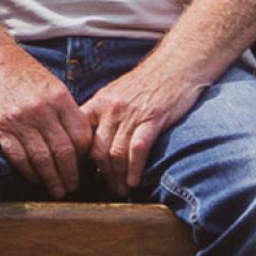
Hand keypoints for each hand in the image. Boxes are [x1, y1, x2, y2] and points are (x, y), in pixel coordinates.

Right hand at [0, 52, 91, 197]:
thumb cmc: (24, 73)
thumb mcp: (52, 85)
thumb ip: (66, 111)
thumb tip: (80, 142)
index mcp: (59, 97)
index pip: (80, 135)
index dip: (84, 156)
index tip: (83, 166)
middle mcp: (42, 109)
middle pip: (63, 151)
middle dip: (70, 175)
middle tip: (72, 187)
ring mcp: (20, 119)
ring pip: (42, 159)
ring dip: (51, 179)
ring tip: (56, 190)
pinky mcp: (1, 126)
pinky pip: (18, 157)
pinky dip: (28, 171)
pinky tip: (34, 178)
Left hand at [81, 60, 210, 195]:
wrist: (175, 66)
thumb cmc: (146, 84)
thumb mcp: (116, 94)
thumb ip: (102, 116)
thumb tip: (90, 143)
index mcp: (99, 102)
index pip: (80, 135)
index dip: (80, 160)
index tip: (84, 175)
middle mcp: (111, 108)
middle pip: (97, 150)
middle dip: (102, 175)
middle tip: (109, 188)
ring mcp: (131, 113)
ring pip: (116, 153)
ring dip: (118, 176)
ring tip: (122, 189)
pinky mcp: (152, 118)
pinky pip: (137, 149)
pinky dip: (134, 168)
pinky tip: (134, 180)